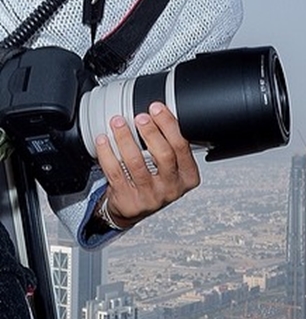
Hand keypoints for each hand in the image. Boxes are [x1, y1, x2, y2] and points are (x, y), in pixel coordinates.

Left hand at [94, 102, 199, 227]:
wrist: (134, 209)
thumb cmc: (155, 182)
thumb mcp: (173, 168)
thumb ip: (172, 147)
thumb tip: (160, 114)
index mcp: (188, 177)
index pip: (182, 147)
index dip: (169, 125)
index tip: (157, 109)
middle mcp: (171, 188)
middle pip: (164, 155)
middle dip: (151, 132)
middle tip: (140, 117)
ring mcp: (150, 196)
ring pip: (136, 163)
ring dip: (126, 139)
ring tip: (118, 123)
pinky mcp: (128, 200)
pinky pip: (116, 172)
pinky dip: (108, 153)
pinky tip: (104, 140)